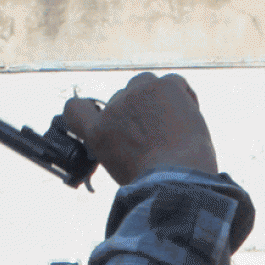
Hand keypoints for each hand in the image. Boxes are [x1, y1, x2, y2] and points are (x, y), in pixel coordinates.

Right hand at [63, 73, 216, 185]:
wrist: (178, 179)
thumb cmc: (154, 184)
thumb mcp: (120, 172)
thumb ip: (118, 150)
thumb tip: (131, 143)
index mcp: (97, 133)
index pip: (75, 109)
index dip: (87, 111)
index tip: (105, 118)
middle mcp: (114, 107)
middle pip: (122, 98)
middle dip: (136, 113)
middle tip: (155, 136)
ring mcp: (139, 93)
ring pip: (145, 84)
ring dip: (156, 98)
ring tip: (172, 124)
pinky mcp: (166, 87)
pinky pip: (174, 81)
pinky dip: (182, 95)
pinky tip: (189, 115)